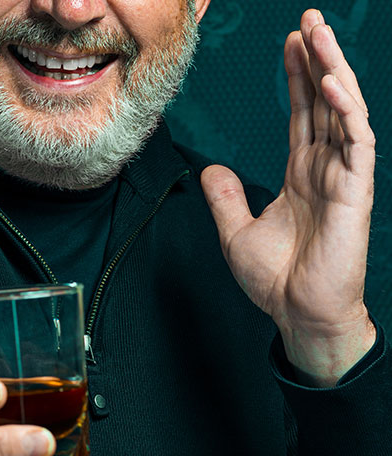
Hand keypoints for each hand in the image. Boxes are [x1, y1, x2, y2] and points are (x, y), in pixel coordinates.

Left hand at [200, 9, 376, 386]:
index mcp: (302, 175)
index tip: (289, 44)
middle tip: (308, 21)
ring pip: (343, 112)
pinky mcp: (355, 192)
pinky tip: (331, 83)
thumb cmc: (276, 279)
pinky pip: (356, 142)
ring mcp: (343, 178)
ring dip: (332, 70)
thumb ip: (226, 196)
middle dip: (318, 60)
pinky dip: (345, 111)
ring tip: (318, 34)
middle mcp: (326, 169)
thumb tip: (213, 166)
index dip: (297, 78)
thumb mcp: (236, 230)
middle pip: (324, 103)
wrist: (297, 313)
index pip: (303, 115)